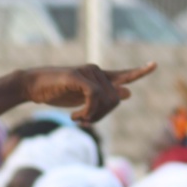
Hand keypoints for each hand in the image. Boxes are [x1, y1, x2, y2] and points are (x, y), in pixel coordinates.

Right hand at [23, 63, 155, 122]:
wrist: (32, 86)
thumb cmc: (55, 92)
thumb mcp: (82, 98)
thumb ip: (103, 97)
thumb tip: (129, 93)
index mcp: (98, 77)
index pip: (123, 75)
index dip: (139, 72)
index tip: (154, 65)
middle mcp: (96, 71)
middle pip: (116, 99)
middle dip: (103, 115)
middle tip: (85, 122)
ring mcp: (88, 72)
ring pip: (107, 99)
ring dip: (93, 116)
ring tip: (78, 118)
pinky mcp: (78, 76)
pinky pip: (94, 97)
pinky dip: (87, 111)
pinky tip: (75, 117)